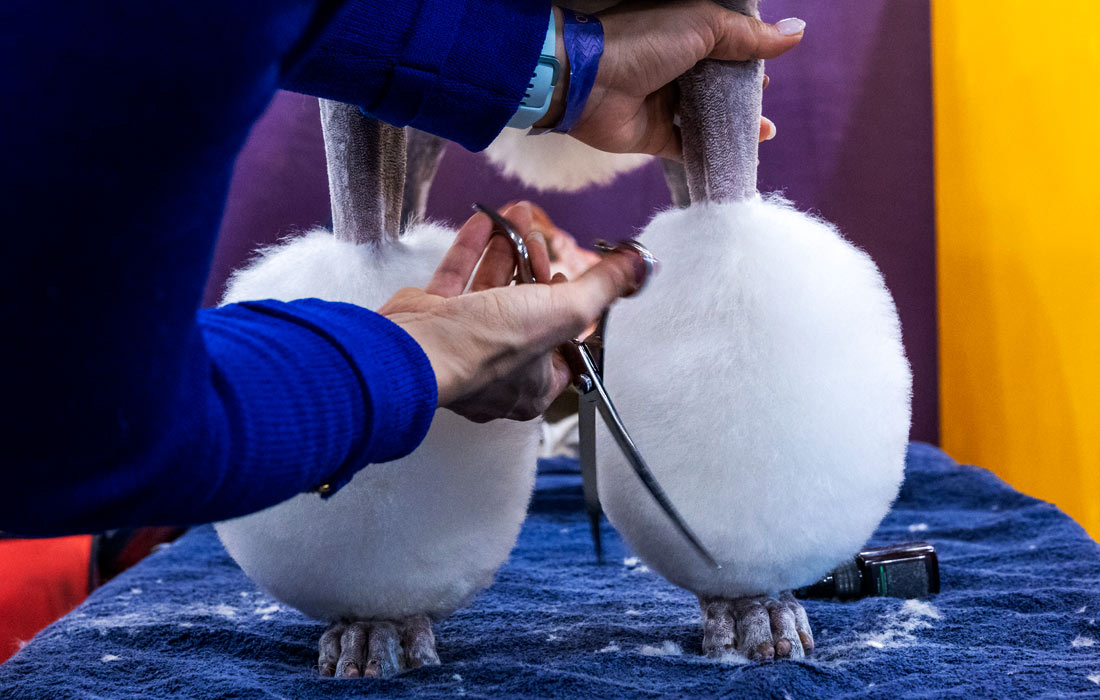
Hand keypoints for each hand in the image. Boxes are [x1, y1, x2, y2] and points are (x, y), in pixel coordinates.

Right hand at [378, 202, 645, 421]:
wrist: (417, 347)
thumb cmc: (485, 347)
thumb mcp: (564, 312)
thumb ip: (602, 288)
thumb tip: (639, 269)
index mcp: (531, 385)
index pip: (563, 349)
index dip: (570, 312)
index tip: (570, 281)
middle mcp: (495, 369)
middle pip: (526, 312)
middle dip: (536, 269)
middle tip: (541, 241)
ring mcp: (461, 342)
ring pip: (491, 290)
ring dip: (506, 251)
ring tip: (517, 217)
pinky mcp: (433, 318)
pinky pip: (456, 277)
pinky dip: (472, 247)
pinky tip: (484, 220)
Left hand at [535, 1, 803, 157]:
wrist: (588, 82)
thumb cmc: (642, 41)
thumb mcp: (703, 25)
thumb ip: (748, 36)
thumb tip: (796, 33)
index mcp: (682, 31)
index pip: (724, 42)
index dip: (748, 53)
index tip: (770, 66)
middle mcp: (673, 65)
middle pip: (717, 81)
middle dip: (743, 92)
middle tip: (766, 99)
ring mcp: (663, 101)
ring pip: (706, 115)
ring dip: (734, 123)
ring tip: (764, 130)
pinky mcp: (654, 135)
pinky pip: (688, 147)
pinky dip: (712, 151)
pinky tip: (739, 154)